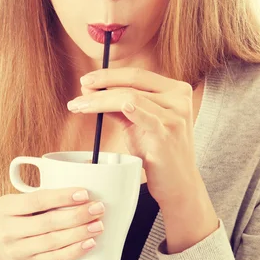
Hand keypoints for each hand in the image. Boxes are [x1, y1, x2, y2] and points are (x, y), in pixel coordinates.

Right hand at [0, 187, 105, 259]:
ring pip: (53, 241)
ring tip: (98, 225)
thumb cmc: (18, 218)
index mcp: (5, 207)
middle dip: (76, 215)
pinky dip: (74, 251)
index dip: (62, 197)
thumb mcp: (18, 203)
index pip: (36, 200)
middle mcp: (8, 229)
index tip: (84, 193)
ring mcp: (18, 250)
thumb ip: (43, 191)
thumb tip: (85, 167)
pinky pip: (55, 258)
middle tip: (98, 208)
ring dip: (79, 233)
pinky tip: (89, 243)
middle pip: (47, 222)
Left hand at [67, 67, 201, 208]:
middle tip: (80, 89)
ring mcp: (176, 115)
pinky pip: (144, 117)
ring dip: (100, 100)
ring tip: (79, 105)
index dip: (109, 75)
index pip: (137, 75)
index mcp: (175, 90)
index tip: (87, 79)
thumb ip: (119, 105)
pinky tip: (113, 106)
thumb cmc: (157, 151)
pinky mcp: (168, 133)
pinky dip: (128, 108)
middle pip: (132, 84)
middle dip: (101, 85)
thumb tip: (90, 90)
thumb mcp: (137, 123)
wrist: (178, 184)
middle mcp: (179, 98)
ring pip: (130, 97)